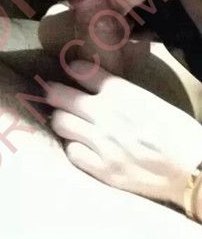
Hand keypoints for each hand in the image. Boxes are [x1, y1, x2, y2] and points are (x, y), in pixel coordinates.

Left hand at [48, 60, 201, 208]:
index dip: (72, 69)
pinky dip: (74, 147)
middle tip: (50, 93)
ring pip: (61, 123)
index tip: (69, 72)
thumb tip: (98, 90)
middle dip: (53, 92)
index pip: (80, 70)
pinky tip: (81, 147)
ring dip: (61, 120)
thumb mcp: (150, 99)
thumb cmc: (179, 132)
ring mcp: (101, 142)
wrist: (193, 168)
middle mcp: (105, 113)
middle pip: (60, 95)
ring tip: (66, 121)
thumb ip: (121, 94)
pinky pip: (72, 153)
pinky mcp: (103, 169)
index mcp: (121, 91)